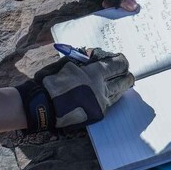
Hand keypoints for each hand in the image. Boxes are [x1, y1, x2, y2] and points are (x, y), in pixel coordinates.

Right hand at [15, 48, 133, 131]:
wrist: (44, 105)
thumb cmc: (53, 80)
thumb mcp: (67, 63)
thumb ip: (83, 59)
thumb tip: (94, 55)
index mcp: (95, 73)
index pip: (118, 65)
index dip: (121, 61)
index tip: (121, 59)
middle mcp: (101, 89)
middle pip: (123, 81)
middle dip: (126, 75)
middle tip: (126, 72)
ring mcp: (100, 103)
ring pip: (118, 94)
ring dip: (121, 87)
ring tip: (123, 82)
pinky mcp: (97, 114)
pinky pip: (109, 104)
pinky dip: (111, 97)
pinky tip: (110, 94)